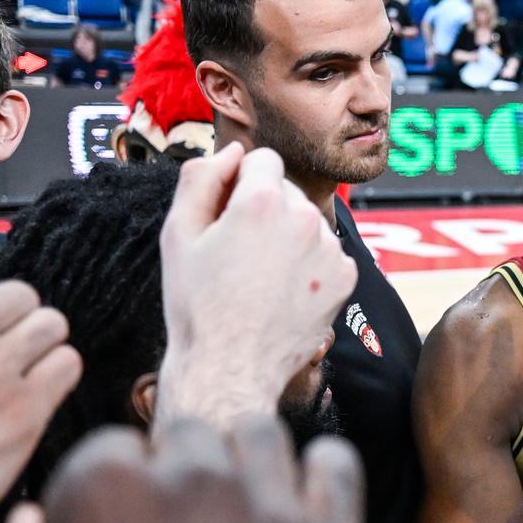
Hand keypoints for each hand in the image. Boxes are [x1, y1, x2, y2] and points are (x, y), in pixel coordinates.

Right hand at [157, 143, 355, 423]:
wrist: (230, 370)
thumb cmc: (198, 305)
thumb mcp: (178, 234)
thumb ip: (201, 178)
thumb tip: (232, 152)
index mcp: (262, 202)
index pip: (263, 159)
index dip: (240, 182)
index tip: (227, 212)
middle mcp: (304, 219)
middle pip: (286, 190)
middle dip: (264, 209)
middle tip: (237, 252)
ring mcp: (329, 250)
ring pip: (307, 221)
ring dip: (287, 236)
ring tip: (259, 276)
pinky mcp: (345, 278)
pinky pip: (325, 252)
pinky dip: (308, 264)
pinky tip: (282, 291)